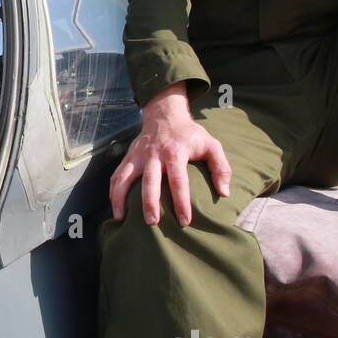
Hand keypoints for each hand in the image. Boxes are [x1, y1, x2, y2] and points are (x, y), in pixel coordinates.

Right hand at [110, 84, 231, 225]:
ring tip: (121, 218)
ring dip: (121, 197)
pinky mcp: (128, 157)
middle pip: (150, 180)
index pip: (178, 180)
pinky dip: (113, 192)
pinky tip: (116, 208)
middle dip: (150, 202)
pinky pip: (117, 175)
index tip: (185, 220)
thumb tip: (224, 193)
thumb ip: (221, 168)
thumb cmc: (190, 135)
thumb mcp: (211, 145)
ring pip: (126, 177)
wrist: (165, 114)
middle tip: (152, 222)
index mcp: (176, 152)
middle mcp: (155, 154)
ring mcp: (139, 155)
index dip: (181, 202)